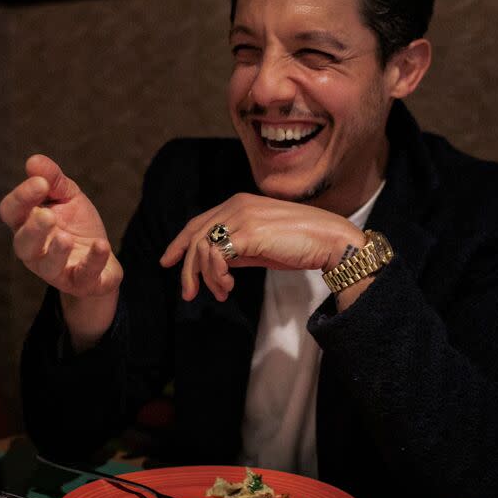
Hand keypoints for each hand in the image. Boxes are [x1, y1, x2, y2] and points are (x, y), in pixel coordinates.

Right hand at [0, 154, 121, 297]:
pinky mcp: (79, 283)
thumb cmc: (76, 224)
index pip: (11, 211)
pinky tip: (101, 245)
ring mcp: (55, 270)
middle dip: (33, 230)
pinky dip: (93, 260)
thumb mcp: (68, 197)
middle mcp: (34, 250)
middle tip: (46, 215)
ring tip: (66, 238)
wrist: (102, 256)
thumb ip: (53, 180)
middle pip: (23, 243)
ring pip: (47, 265)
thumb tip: (34, 161)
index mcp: (25, 224)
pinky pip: (83, 276)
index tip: (40, 183)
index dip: (22, 197)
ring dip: (56, 252)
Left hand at [160, 192, 364, 301]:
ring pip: (203, 248)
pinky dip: (217, 275)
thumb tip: (215, 263)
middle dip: (187, 268)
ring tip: (222, 294)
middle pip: (195, 235)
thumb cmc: (300, 244)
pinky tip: (228, 287)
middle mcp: (237, 206)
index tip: (168, 262)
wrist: (329, 240)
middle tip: (189, 294)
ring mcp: (242, 218)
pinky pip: (217, 256)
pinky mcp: (249, 234)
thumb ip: (237, 249)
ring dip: (206, 277)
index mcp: (239, 204)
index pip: (198, 222)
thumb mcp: (261, 246)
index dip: (180, 243)